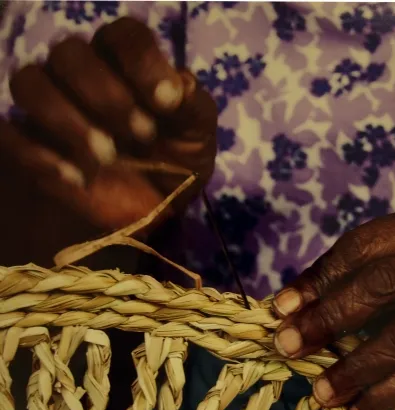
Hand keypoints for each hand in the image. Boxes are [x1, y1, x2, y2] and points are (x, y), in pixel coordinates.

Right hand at [0, 18, 215, 264]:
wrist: (149, 209)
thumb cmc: (174, 163)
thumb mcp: (196, 138)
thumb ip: (193, 107)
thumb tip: (177, 85)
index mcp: (127, 65)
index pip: (123, 35)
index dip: (142, 61)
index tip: (166, 101)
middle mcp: (82, 75)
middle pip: (70, 53)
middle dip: (107, 96)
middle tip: (142, 136)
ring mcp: (50, 106)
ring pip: (30, 83)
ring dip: (69, 120)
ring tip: (107, 158)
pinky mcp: (27, 142)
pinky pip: (9, 133)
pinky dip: (40, 155)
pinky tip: (76, 178)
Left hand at [273, 200, 394, 409]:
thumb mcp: (378, 256)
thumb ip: (335, 275)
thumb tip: (286, 309)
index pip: (360, 248)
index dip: (319, 279)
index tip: (282, 308)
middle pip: (385, 285)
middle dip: (331, 318)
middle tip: (290, 345)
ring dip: (358, 368)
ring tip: (322, 391)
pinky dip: (388, 394)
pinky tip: (358, 409)